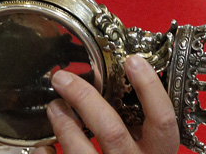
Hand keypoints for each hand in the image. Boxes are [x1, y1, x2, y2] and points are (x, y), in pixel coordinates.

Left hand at [37, 55, 178, 153]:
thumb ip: (140, 124)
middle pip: (112, 131)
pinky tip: (42, 145)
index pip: (163, 121)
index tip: (131, 61)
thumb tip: (121, 77)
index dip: (149, 89)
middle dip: (83, 99)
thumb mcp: (148, 148)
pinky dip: (46, 153)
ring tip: (53, 107)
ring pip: (83, 152)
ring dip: (63, 124)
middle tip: (63, 78)